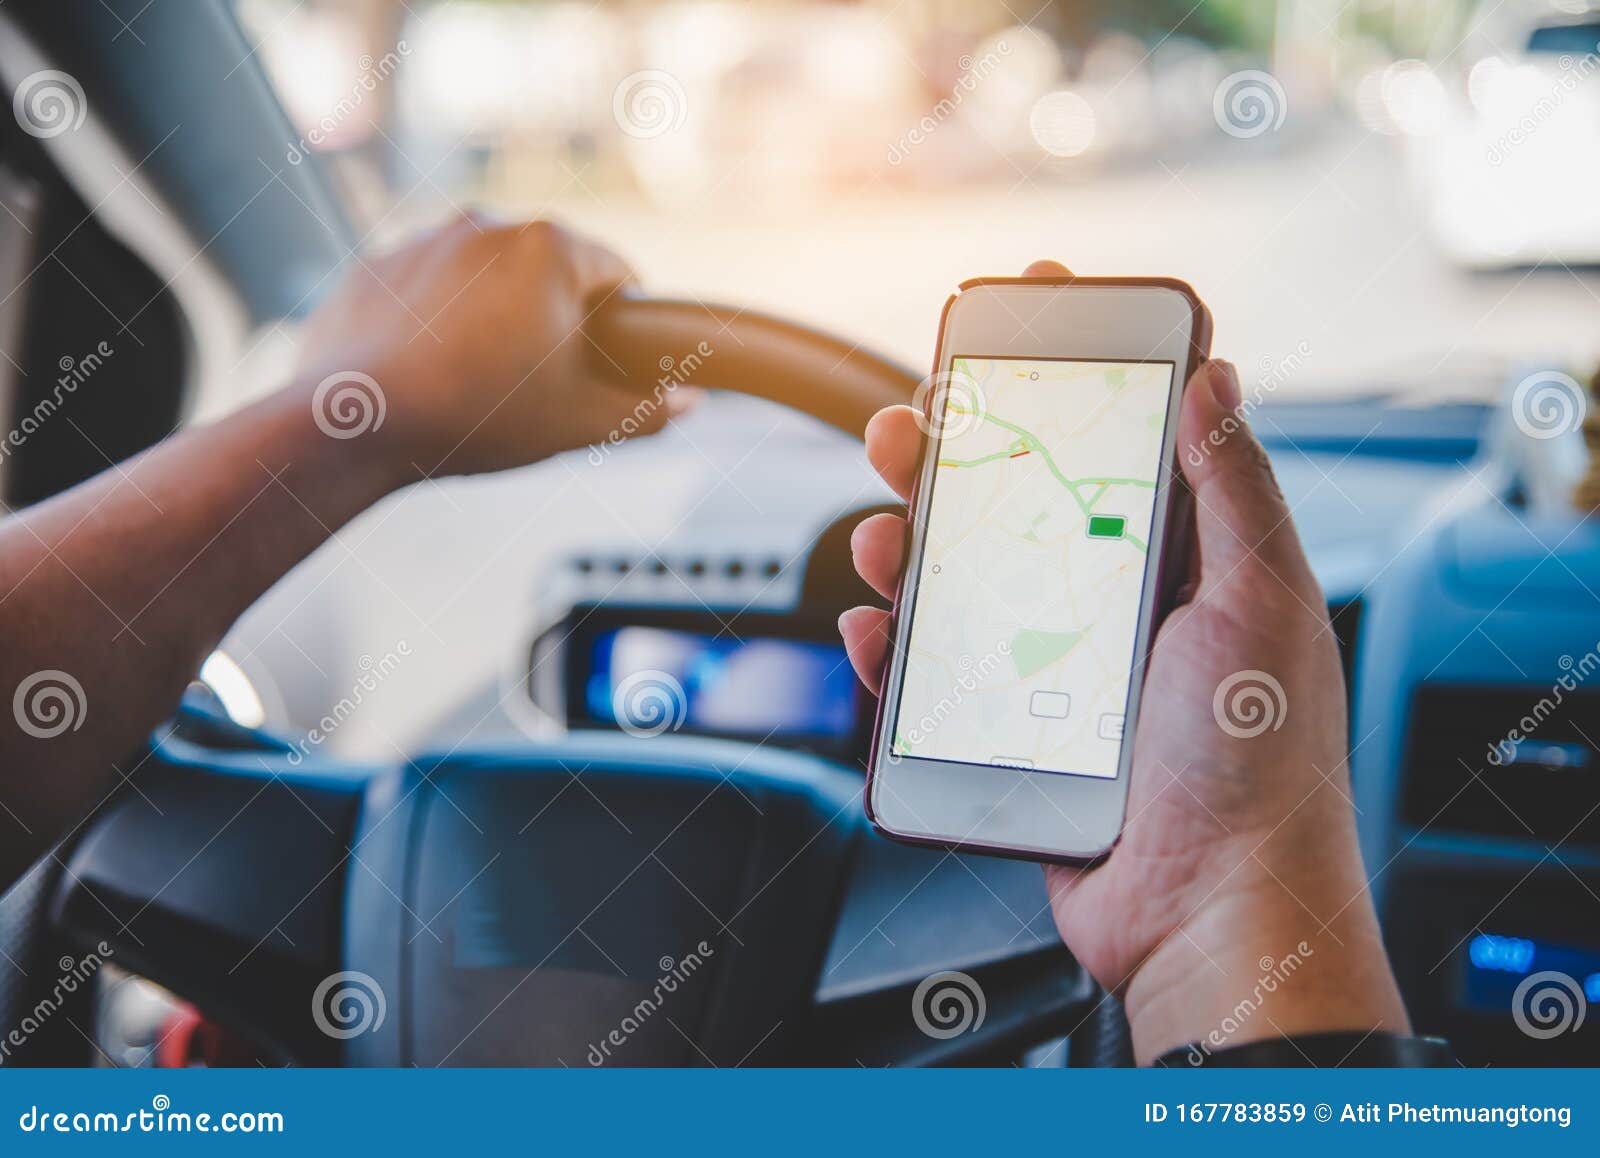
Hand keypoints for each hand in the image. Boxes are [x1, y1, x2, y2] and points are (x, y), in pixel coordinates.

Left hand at [294, 214, 686, 477]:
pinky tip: (431, 371)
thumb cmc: (475, 417)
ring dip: (494, 314)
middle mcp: (487, 224)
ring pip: (482, 275)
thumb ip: (643, 410)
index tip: (621, 357)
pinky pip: (425, 287)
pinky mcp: (374, 265)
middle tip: (548, 378)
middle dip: (554, 316)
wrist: (354, 425)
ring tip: (482, 379)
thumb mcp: (577, 423)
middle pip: (547, 269)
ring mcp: (423, 239)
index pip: (616, 272)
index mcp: (550, 249)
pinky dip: (436, 320)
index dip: (627, 318)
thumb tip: (690, 405)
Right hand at [839, 262, 1408, 1062]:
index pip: (1115, 441)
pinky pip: (936, 675)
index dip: (1067, 375)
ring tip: (882, 536)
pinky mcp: (1009, 730)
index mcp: (1179, 561)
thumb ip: (1231, 489)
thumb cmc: (1257, 767)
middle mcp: (1112, 603)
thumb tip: (1216, 379)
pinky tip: (879, 631)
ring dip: (908, 547)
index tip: (1022, 315)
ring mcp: (1054, 667)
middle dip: (952, 455)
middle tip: (905, 425)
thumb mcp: (1261, 604)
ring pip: (959, 584)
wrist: (1209, 912)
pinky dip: (896, 650)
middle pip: (1015, 504)